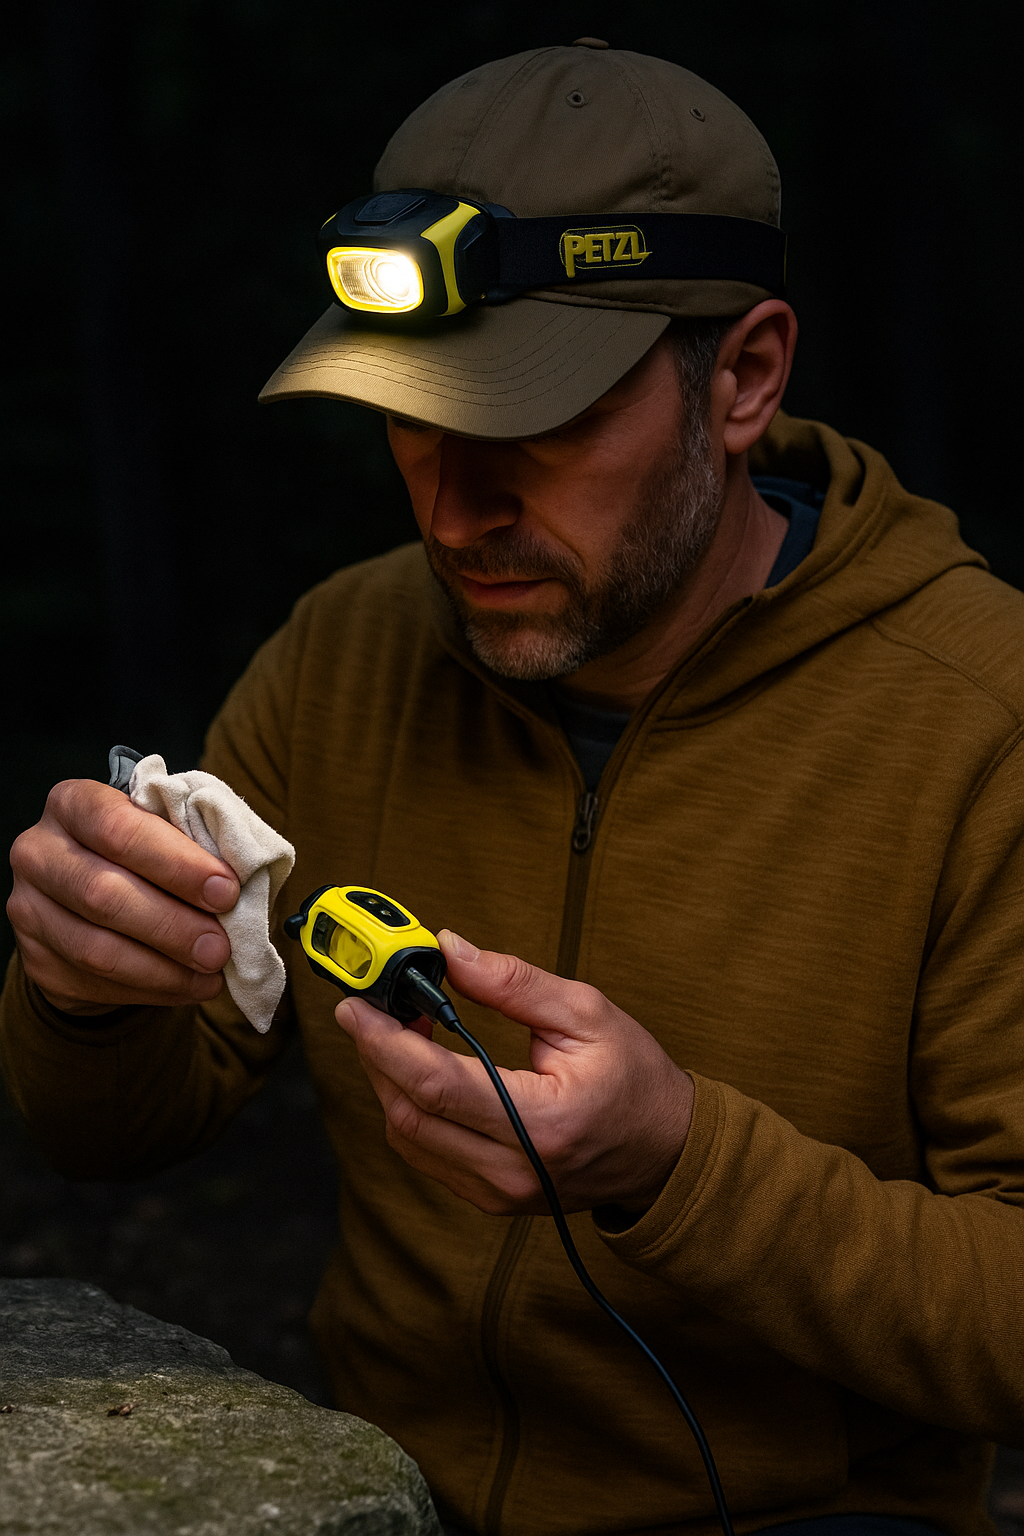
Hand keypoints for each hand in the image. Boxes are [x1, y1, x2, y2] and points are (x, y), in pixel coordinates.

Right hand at [7, 779, 239, 1015]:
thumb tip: (242, 882)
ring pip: (95, 949)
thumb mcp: (163, 832)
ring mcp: (28, 909)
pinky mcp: (36, 960)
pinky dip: (151, 989)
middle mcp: (38, 852)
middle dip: (172, 925)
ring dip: (164, 968)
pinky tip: (188, 986)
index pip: (118, 827)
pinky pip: (94, 983)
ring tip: (212, 973)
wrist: (92, 899)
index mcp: (73, 804)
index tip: (226, 891)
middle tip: (221, 947)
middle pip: (103, 893)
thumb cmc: (142, 854)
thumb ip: (192, 844)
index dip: (176, 863)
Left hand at [335, 932, 693, 1216]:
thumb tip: (450, 949)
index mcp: (545, 1121)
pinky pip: (424, 1153)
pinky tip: (419, 1067)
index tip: (356, 1006)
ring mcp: (499, 1192)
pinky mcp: (489, 1198)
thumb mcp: (586, 1014)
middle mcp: (515, 1169)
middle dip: (376, 1055)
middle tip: (373, 1006)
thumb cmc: (634, 1079)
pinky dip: (409, 1106)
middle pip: (410, 1113)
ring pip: (408, 1137)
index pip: (439, 1085)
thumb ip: (512, 982)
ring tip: (400, 1030)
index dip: (385, 1043)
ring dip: (388, 1080)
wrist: (666, 1151)